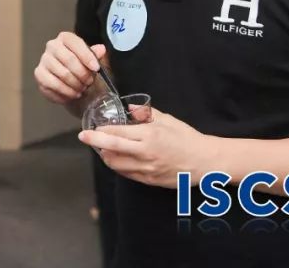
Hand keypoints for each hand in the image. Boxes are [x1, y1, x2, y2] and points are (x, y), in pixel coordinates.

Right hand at [34, 31, 105, 104]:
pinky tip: (73, 94)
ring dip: (76, 85)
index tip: (96, 68)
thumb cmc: (81, 67)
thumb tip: (101, 49)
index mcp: (65, 38)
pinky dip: (66, 92)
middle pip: (69, 59)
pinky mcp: (39, 75)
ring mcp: (44, 60)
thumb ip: (96, 54)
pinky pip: (54, 85)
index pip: (75, 43)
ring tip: (82, 89)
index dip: (87, 56)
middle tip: (89, 82)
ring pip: (62, 74)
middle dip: (82, 74)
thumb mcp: (92, 60)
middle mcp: (52, 46)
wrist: (69, 81)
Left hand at [79, 107, 216, 186]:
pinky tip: (117, 158)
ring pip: (115, 164)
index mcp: (149, 135)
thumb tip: (131, 108)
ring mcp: (146, 169)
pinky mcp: (148, 180)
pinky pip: (126, 173)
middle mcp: (145, 153)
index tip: (89, 129)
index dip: (100, 132)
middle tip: (84, 137)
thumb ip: (146, 113)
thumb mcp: (167, 119)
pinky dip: (117, 165)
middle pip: (111, 149)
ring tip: (103, 147)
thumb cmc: (186, 137)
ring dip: (105, 155)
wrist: (204, 162)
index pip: (117, 134)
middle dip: (94, 142)